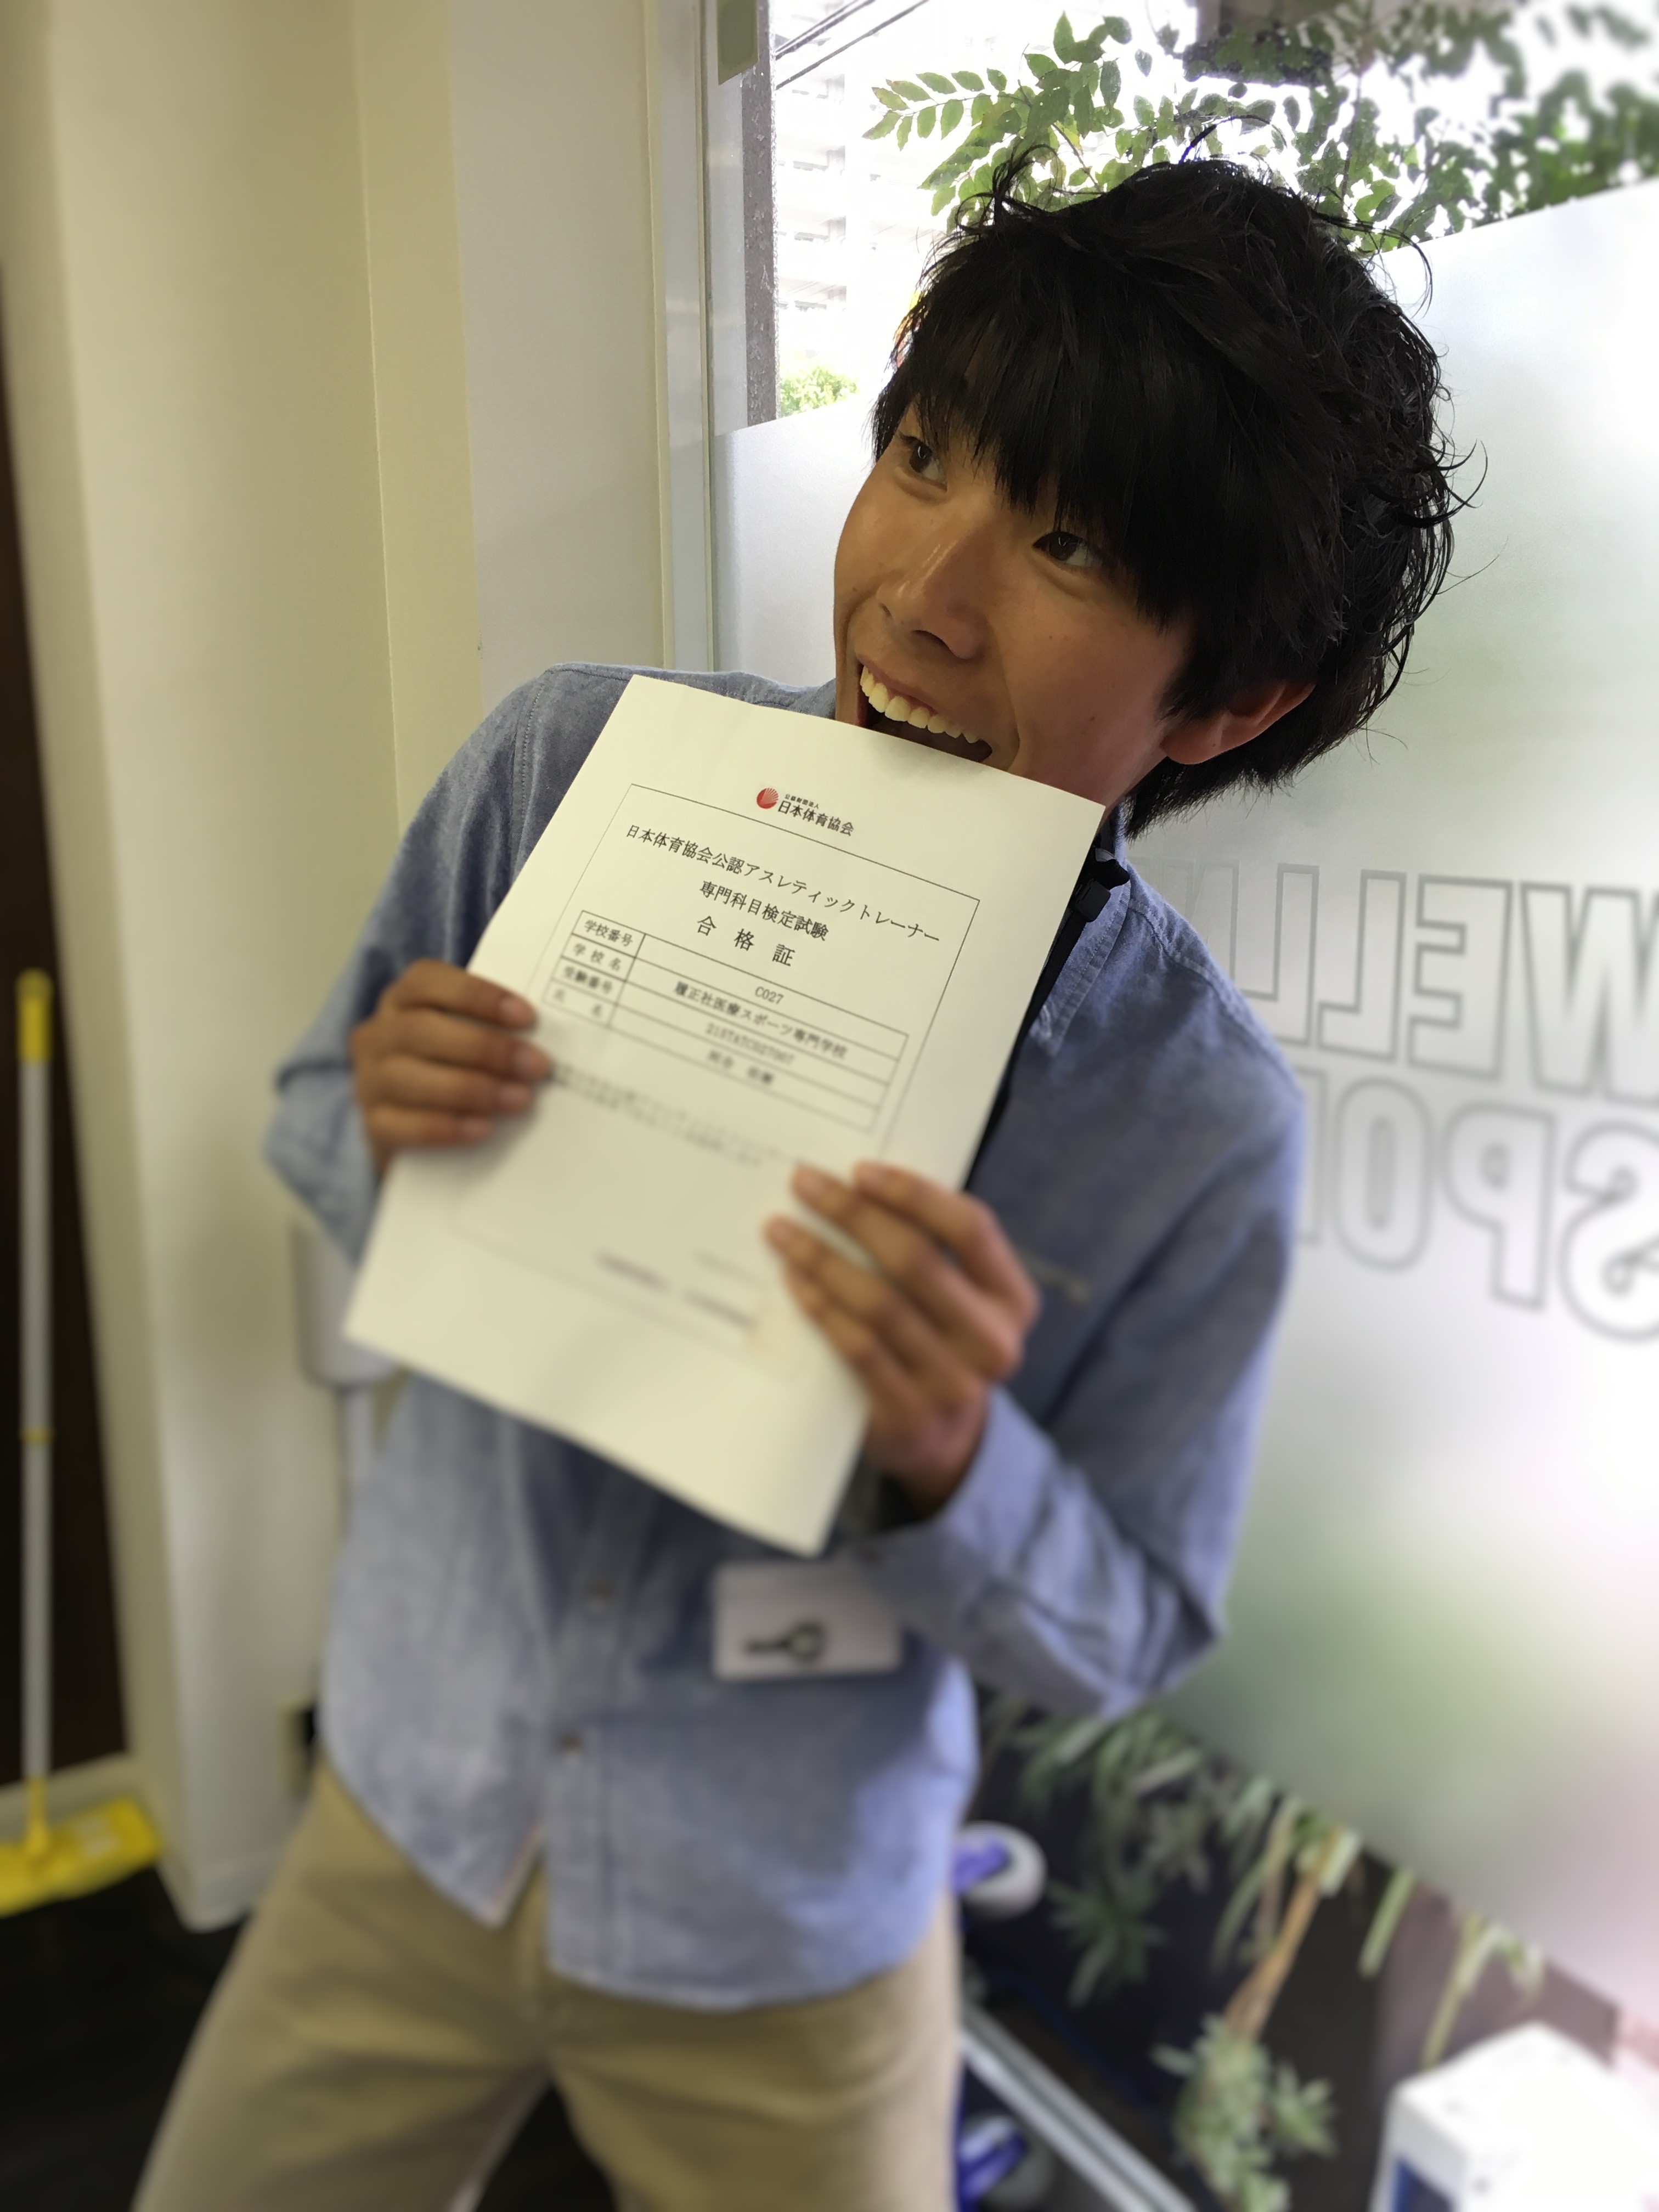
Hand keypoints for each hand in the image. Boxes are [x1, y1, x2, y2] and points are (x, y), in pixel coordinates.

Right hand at [350, 959, 549, 1174]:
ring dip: (471, 1088)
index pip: (427, 982)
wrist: (410, 1126)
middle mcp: (377, 1035)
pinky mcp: (373, 1125)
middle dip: (484, 1047)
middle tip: (537, 1066)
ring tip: (520, 1100)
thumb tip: (549, 1037)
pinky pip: (401, 1125)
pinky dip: (444, 1127)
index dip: (476, 995)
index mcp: (401, 1000)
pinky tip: (483, 1130)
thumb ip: (491, 1029)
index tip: (527, 1016)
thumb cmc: (450, 1067)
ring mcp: (369, 1080)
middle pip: (420, 1030)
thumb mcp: (465, 1038)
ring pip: (409, 1078)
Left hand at [765, 1163, 1039, 1514]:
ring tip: (781, 1229)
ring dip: (822, 1257)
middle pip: (916, 1260)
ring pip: (879, 1303)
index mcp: (1013, 1299)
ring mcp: (954, 1385)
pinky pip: (857, 1348)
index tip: (860, 1170)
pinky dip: (821, 1308)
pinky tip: (793, 1280)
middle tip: (804, 1184)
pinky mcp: (909, 1416)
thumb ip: (931, 1249)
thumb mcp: (959, 1299)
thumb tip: (858, 1184)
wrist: (943, 1442)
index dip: (914, 1193)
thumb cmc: (940, 1343)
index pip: (970, 1228)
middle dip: (853, 1214)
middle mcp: (993, 1342)